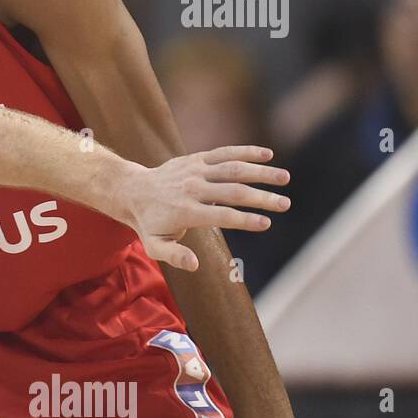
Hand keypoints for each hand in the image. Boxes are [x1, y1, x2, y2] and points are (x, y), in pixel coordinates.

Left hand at [121, 145, 289, 270]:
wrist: (133, 191)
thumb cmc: (149, 224)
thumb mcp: (154, 246)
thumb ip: (174, 255)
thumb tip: (195, 265)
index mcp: (185, 211)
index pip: (220, 215)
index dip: (244, 220)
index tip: (266, 223)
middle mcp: (192, 188)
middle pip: (232, 192)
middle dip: (261, 198)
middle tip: (285, 204)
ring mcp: (195, 171)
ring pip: (232, 169)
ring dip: (260, 172)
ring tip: (285, 178)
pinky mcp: (197, 159)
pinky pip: (224, 153)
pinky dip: (245, 152)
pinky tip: (268, 154)